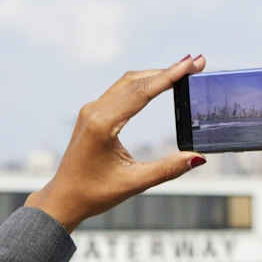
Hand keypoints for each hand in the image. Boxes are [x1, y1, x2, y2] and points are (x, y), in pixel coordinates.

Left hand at [25, 55, 207, 231]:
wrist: (63, 199)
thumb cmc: (94, 193)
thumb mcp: (134, 183)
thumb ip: (168, 169)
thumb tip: (198, 157)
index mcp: (102, 125)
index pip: (142, 92)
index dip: (169, 76)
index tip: (192, 63)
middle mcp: (94, 112)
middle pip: (136, 81)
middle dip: (168, 70)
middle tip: (196, 62)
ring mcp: (91, 110)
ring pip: (128, 82)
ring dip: (156, 74)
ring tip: (183, 69)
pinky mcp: (92, 114)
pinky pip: (121, 90)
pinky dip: (143, 83)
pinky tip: (159, 82)